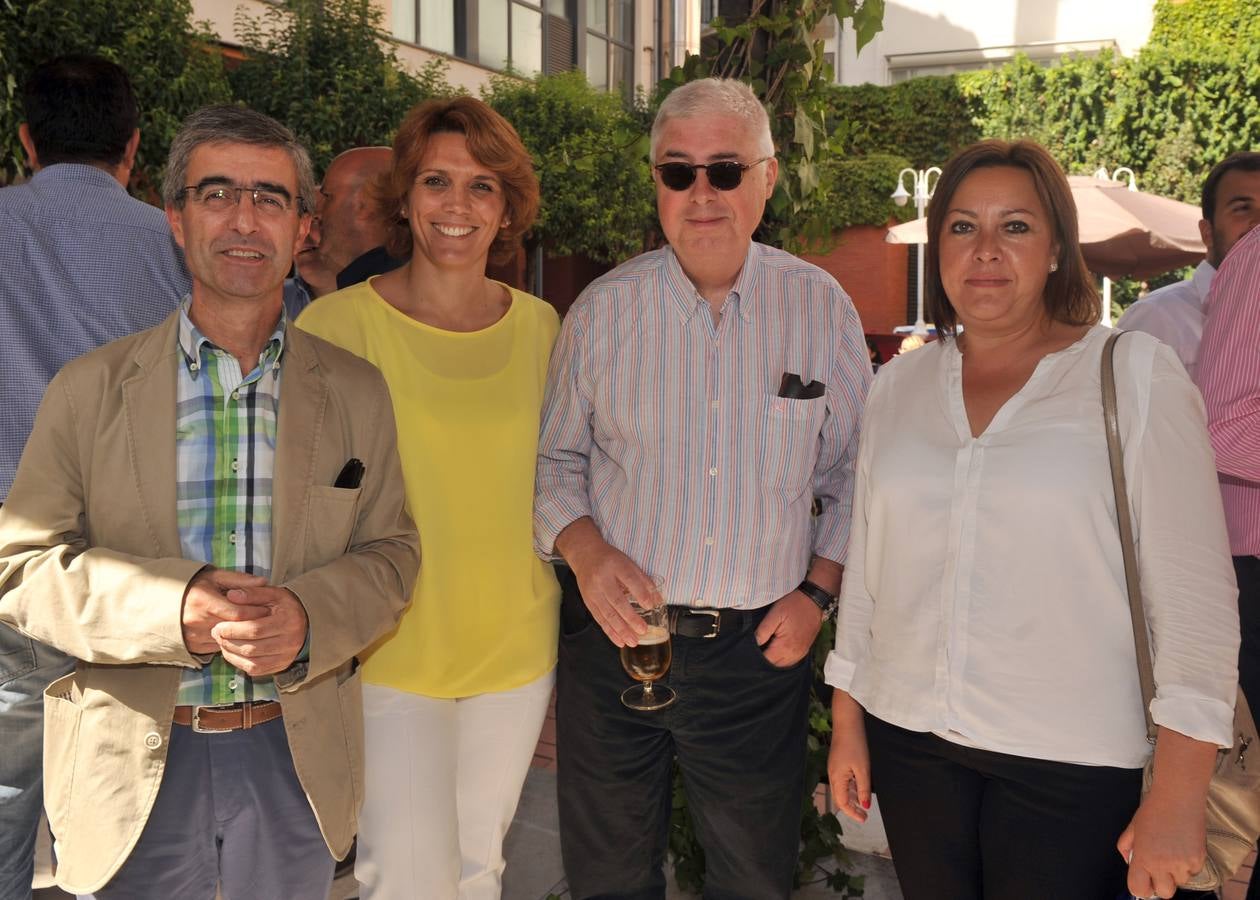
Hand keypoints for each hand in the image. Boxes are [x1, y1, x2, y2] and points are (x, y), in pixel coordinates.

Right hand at [181, 568, 269, 653]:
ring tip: (254, 626)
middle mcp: (196, 620)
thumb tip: (263, 582)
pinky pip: (217, 647)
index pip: (238, 613)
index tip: (269, 609)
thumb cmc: (194, 586)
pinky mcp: (192, 646)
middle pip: (235, 628)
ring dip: (242, 635)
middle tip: (267, 620)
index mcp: (203, 601)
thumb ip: (239, 579)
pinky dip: (229, 641)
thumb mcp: (215, 576)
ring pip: (227, 640)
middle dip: (253, 624)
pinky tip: (237, 634)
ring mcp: (193, 636)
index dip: (256, 612)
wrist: (165, 601)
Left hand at [210, 586, 309, 675]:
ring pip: (252, 663)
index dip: (233, 630)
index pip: (256, 629)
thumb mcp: (274, 594)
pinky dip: (240, 663)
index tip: (218, 626)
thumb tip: (231, 595)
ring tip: (222, 642)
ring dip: (232, 654)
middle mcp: (289, 642)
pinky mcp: (281, 666)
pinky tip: (232, 652)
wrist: (307, 624)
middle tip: (216, 634)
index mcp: (288, 622)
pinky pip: (256, 670)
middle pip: (252, 648)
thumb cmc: (286, 607)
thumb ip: (253, 593)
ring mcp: (286, 657)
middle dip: (229, 642)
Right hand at [556, 517, 657, 646]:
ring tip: (633, 641)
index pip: (629, 579)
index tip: (650, 606)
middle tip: (643, 630)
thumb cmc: (610, 560)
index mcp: (615, 565)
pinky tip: (620, 641)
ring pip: (607, 614)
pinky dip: (610, 632)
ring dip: (621, 630)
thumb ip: (644, 581)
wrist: (585, 555)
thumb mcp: (628, 563)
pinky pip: (600, 619)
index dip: (640, 593)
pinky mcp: (588, 601)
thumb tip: (658, 600)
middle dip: (630, 618)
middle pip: (617, 601)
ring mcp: (593, 592)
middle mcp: (602, 579)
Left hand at [754, 589, 822, 666]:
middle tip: (755, 650)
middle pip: (774, 666)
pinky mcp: (804, 650)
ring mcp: (801, 653)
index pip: (766, 661)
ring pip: (783, 666)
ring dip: (773, 661)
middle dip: (764, 660)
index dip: (756, 658)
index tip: (749, 650)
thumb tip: (753, 643)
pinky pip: (791, 661)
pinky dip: (782, 659)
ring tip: (765, 650)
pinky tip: (776, 651)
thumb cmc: (793, 605)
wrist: (813, 600)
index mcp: (785, 646)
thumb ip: (763, 631)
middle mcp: (794, 654)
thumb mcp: (774, 614)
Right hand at [828, 691, 871, 822]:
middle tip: (865, 814)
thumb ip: (863, 789)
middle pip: (840, 797)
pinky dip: (851, 787)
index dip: (852, 813)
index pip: (842, 802)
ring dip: (852, 798)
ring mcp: (835, 768)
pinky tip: (860, 787)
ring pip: (842, 789)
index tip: (864, 818)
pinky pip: (843, 780)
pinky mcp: (838, 762)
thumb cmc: (855, 745)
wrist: (847, 723)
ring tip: (864, 803)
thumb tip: (865, 806)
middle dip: (852, 807)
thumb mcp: (863, 769)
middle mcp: (833, 775)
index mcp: (837, 778)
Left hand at [1117, 790, 1206, 898]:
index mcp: (1143, 858)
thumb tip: (1129, 862)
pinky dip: (1189, 864)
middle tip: (1159, 868)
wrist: (1178, 797)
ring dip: (1176, 872)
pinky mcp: (1199, 859)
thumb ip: (1126, 847)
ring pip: (1180, 882)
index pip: (1139, 890)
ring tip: (1172, 850)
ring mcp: (1183, 863)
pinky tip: (1183, 846)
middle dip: (1161, 884)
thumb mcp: (1132, 828)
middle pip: (1164, 893)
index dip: (1141, 888)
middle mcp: (1162, 864)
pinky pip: (1193, 871)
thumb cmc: (1153, 810)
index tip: (1144, 880)